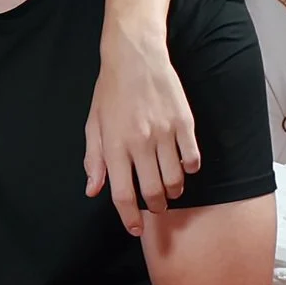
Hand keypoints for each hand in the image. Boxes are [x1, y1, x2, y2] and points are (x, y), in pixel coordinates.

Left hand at [84, 31, 198, 234]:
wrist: (135, 55)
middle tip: (156, 207)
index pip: (121, 193)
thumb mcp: (93, 124)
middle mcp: (140, 142)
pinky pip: (193, 157)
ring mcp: (164, 132)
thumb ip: (94, 159)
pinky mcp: (184, 122)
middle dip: (155, 207)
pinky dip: (190, 168)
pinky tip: (184, 166)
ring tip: (170, 189)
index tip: (134, 229)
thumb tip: (93, 190)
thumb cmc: (111, 90)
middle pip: (152, 191)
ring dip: (173, 190)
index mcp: (114, 145)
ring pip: (175, 178)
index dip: (128, 217)